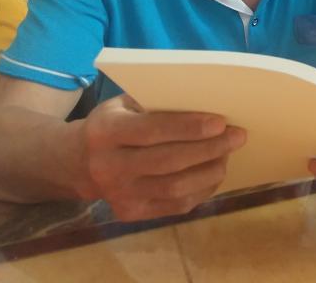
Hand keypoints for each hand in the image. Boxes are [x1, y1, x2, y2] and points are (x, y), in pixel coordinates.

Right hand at [78, 94, 246, 220]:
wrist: (77, 162)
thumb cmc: (113, 123)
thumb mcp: (124, 103)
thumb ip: (157, 102)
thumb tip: (207, 102)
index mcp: (106, 132)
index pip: (152, 131)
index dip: (189, 127)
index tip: (221, 122)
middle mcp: (109, 167)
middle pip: (169, 161)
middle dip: (210, 148)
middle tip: (238, 136)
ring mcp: (119, 195)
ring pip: (175, 187)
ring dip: (210, 170)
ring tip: (228, 153)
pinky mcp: (131, 213)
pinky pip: (176, 205)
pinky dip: (202, 189)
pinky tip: (214, 173)